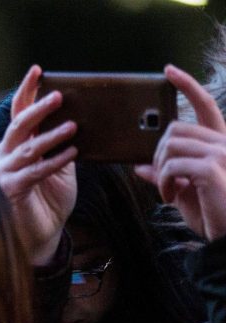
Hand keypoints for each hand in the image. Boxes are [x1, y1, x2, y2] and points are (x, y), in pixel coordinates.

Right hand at [0, 65, 78, 265]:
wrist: (43, 233)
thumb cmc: (50, 197)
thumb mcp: (61, 163)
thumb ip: (63, 142)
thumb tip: (80, 117)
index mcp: (16, 144)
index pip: (19, 112)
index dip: (27, 91)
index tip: (38, 70)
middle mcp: (6, 155)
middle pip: (19, 125)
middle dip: (38, 109)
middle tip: (59, 97)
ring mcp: (4, 173)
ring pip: (28, 148)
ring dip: (52, 136)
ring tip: (73, 127)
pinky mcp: (10, 190)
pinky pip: (34, 171)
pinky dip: (54, 161)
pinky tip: (72, 153)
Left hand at [135, 64, 225, 240]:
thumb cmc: (215, 215)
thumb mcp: (185, 193)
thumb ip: (166, 176)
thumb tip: (141, 166)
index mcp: (221, 144)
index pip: (205, 106)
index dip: (188, 85)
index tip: (169, 71)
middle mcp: (225, 143)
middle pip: (175, 129)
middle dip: (158, 153)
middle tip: (161, 178)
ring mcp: (222, 153)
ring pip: (170, 145)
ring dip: (160, 170)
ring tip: (168, 191)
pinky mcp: (213, 168)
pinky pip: (171, 165)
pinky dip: (162, 182)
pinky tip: (169, 196)